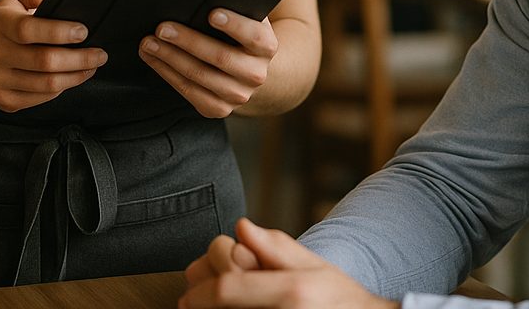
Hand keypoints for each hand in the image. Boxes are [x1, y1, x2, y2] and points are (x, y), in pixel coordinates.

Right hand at [0, 0, 107, 112]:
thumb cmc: (0, 23)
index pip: (28, 29)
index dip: (59, 32)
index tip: (84, 31)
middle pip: (43, 61)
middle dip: (79, 59)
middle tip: (100, 53)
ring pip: (45, 84)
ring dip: (76, 76)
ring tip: (92, 65)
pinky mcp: (4, 100)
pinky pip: (40, 98)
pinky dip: (61, 88)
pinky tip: (72, 77)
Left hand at [139, 11, 278, 116]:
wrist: (251, 68)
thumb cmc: (242, 33)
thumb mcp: (247, 17)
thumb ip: (236, 5)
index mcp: (267, 46)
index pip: (253, 36)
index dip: (234, 25)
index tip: (212, 14)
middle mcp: (256, 74)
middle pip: (220, 57)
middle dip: (188, 41)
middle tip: (162, 28)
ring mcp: (238, 95)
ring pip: (199, 76)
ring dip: (170, 59)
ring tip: (149, 43)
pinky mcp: (219, 108)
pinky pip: (189, 92)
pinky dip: (168, 74)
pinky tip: (155, 60)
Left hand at [181, 218, 396, 308]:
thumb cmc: (339, 298)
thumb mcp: (313, 264)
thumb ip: (275, 246)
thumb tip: (240, 227)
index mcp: (290, 291)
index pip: (227, 290)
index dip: (201, 290)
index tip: (190, 289)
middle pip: (220, 306)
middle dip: (199, 297)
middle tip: (193, 291)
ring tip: (205, 302)